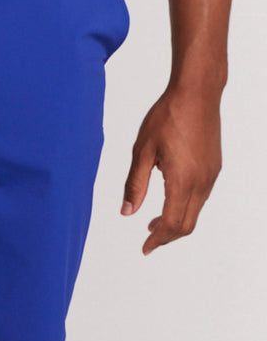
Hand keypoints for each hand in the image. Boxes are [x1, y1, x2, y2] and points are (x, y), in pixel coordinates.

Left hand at [121, 84, 222, 254]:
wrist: (197, 92)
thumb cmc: (167, 116)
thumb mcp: (142, 151)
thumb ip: (135, 184)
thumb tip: (127, 212)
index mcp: (182, 180)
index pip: (171, 223)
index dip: (157, 240)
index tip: (145, 248)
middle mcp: (201, 181)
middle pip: (186, 225)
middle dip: (167, 237)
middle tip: (148, 241)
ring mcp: (211, 175)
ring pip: (195, 212)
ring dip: (176, 223)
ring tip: (154, 223)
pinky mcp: (214, 167)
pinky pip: (201, 198)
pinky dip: (185, 208)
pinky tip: (170, 201)